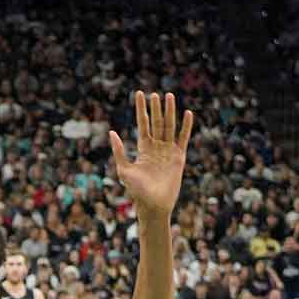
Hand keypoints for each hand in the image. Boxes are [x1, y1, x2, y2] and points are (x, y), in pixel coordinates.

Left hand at [109, 91, 193, 218]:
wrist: (154, 205)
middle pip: (157, 123)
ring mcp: (168, 151)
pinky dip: (186, 126)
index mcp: (143, 149)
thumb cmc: (137, 191)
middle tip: (156, 93)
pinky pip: (183, 138)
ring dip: (170, 112)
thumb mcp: (124, 169)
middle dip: (156, 108)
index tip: (139, 94)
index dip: (141, 109)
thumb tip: (111, 132)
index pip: (142, 124)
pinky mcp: (179, 157)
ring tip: (170, 96)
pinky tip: (187, 113)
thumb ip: (119, 151)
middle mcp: (156, 148)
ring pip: (169, 127)